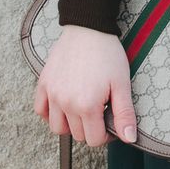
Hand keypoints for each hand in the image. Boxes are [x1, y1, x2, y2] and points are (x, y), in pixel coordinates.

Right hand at [34, 24, 137, 147]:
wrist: (88, 28)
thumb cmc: (107, 54)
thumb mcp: (122, 84)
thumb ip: (124, 114)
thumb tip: (129, 138)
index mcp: (87, 106)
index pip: (94, 140)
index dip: (107, 135)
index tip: (112, 121)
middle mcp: (65, 103)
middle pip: (77, 135)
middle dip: (91, 129)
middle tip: (101, 111)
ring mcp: (52, 94)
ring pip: (57, 127)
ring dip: (71, 125)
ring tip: (83, 111)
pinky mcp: (43, 84)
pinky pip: (40, 110)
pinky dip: (50, 114)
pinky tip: (64, 107)